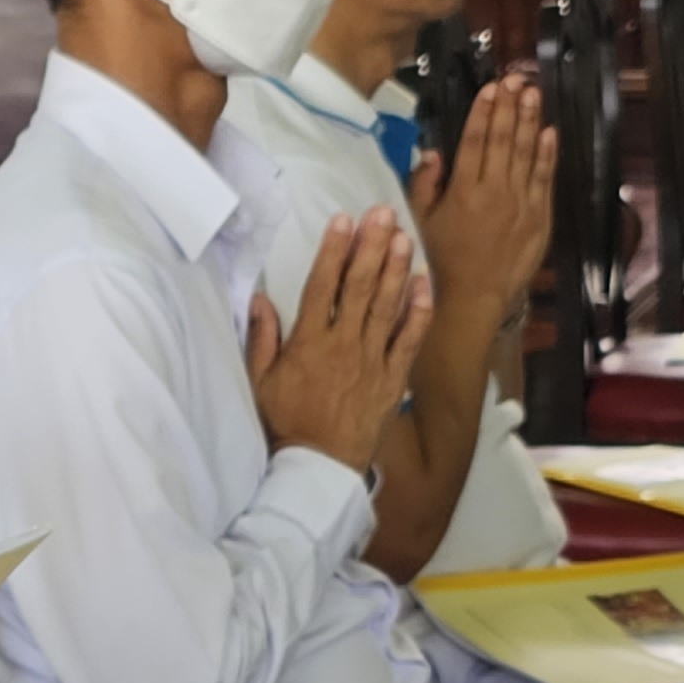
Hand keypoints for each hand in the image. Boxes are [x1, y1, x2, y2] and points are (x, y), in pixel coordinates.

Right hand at [247, 206, 427, 472]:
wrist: (318, 469)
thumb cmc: (285, 426)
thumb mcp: (260, 383)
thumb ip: (262, 340)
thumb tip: (260, 300)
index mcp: (308, 343)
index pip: (321, 287)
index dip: (333, 251)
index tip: (342, 221)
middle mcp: (343, 345)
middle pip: (359, 287)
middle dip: (370, 247)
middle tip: (382, 213)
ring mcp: (371, 361)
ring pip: (386, 306)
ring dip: (395, 268)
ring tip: (403, 235)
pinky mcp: (392, 379)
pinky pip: (409, 340)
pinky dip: (418, 311)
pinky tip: (423, 283)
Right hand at [407, 73, 554, 328]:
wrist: (472, 299)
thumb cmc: (439, 261)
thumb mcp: (420, 223)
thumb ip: (424, 185)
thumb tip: (434, 151)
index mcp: (463, 191)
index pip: (475, 141)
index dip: (484, 112)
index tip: (491, 88)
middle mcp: (495, 193)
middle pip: (504, 140)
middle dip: (510, 107)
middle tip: (516, 79)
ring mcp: (521, 204)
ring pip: (527, 154)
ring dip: (530, 121)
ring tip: (533, 94)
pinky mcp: (539, 218)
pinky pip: (544, 180)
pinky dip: (547, 155)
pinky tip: (548, 132)